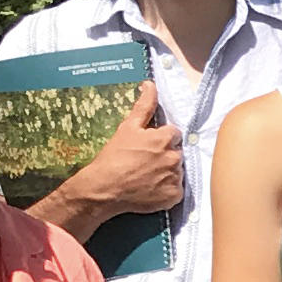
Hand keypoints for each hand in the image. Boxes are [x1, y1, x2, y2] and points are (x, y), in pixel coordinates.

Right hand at [58, 82, 183, 221]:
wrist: (104, 188)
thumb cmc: (114, 156)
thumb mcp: (127, 127)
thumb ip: (144, 106)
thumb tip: (151, 84)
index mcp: (165, 139)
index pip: (174, 134)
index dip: (161, 138)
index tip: (148, 145)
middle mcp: (174, 158)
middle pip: (177, 152)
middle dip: (165, 154)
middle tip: (146, 162)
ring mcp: (175, 178)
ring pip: (177, 171)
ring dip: (167, 171)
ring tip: (147, 175)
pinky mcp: (174, 196)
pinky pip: (176, 190)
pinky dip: (167, 189)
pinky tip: (151, 188)